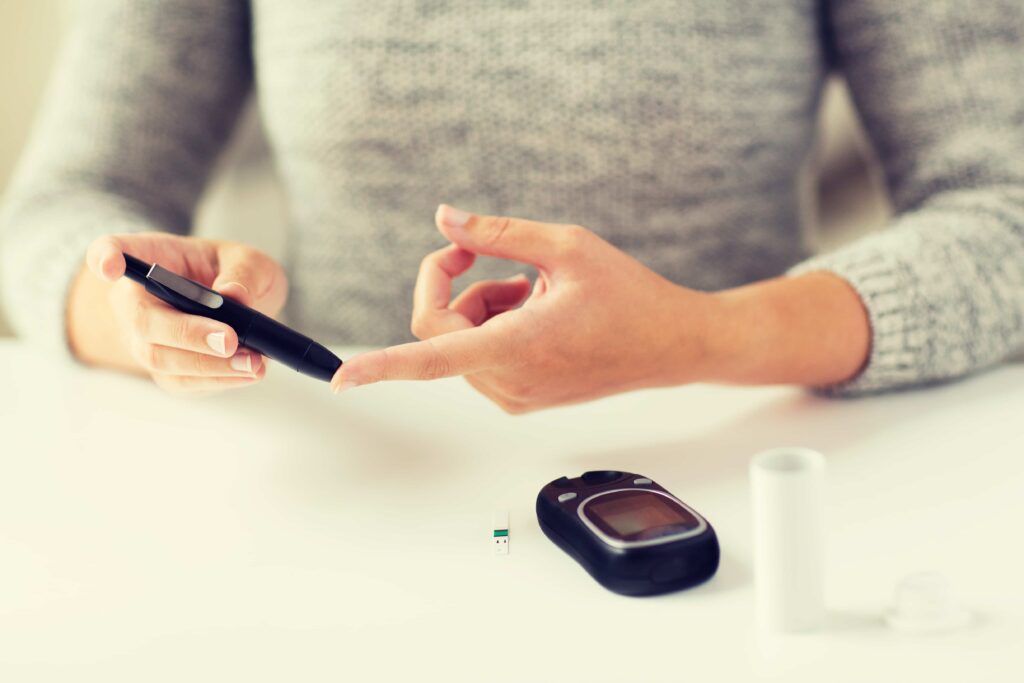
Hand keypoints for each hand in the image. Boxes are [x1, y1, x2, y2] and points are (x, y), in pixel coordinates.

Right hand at [69, 232, 287, 393]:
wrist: (235, 306)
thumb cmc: (231, 273)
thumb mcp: (247, 259)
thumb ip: (244, 272)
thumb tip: (234, 296)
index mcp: (147, 256)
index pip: (109, 251)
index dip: (104, 258)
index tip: (110, 265)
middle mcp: (134, 299)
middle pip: (142, 320)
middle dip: (187, 333)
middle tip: (229, 339)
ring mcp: (143, 339)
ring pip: (161, 358)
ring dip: (208, 365)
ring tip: (252, 362)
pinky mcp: (164, 369)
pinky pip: (182, 381)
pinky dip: (217, 380)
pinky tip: (247, 372)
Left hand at [331, 206, 717, 411]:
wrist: (674, 344)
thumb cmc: (629, 294)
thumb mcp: (566, 246)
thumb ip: (497, 234)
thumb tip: (442, 219)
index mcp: (518, 346)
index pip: (432, 356)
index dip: (382, 367)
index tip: (342, 381)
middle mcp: (510, 382)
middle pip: (440, 331)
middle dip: (455, 286)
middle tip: (492, 256)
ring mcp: (516, 396)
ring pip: (458, 344)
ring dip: (479, 306)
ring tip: (533, 289)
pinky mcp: (523, 399)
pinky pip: (478, 358)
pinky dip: (492, 327)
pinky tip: (536, 311)